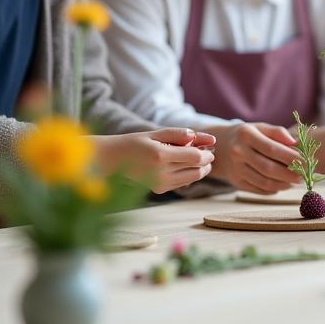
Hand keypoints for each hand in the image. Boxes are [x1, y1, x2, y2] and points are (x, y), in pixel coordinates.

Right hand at [94, 128, 215, 192]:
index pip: (195, 158)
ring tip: (198, 158)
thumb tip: (205, 138)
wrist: (113, 160)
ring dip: (201, 169)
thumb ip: (180, 134)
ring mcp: (160, 184)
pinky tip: (187, 165)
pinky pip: (183, 183)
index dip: (207, 153)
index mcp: (160, 156)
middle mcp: (161, 173)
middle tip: (208, 152)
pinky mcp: (159, 190)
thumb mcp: (157, 133)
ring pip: (192, 178)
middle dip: (206, 161)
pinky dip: (190, 175)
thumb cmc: (136, 142)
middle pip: (196, 169)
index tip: (211, 147)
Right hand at [209, 123, 300, 193]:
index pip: (272, 148)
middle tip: (303, 175)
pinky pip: (259, 189)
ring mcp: (236, 169)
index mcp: (246, 135)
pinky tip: (283, 185)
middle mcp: (238, 152)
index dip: (290, 157)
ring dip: (283, 184)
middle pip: (268, 168)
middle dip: (289, 174)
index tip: (306, 161)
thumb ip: (278, 132)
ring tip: (295, 181)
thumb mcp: (260, 127)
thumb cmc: (248, 135)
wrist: (221, 146)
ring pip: (264, 182)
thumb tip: (295, 143)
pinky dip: (274, 189)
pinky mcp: (236, 182)